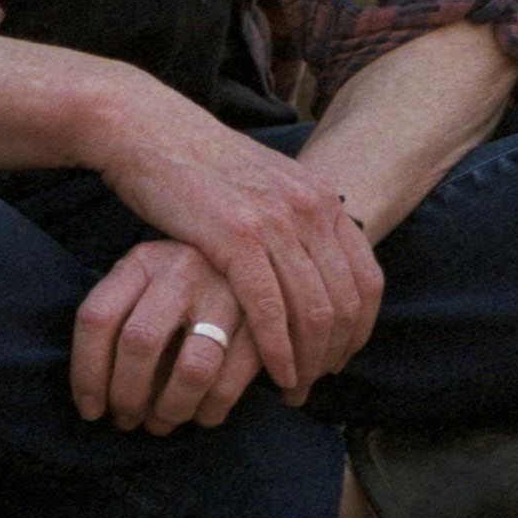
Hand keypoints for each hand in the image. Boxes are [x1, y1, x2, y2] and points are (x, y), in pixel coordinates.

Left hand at [70, 241, 264, 432]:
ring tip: (162, 423)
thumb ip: (121, 327)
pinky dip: (210, 412)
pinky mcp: (264, 321)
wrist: (257, 262)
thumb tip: (96, 401)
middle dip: (127, 396)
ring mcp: (226, 292)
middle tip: (126, 420)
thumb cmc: (182, 294)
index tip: (90, 410)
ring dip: (171, 410)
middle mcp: (181, 269)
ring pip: (192, 370)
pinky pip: (230, 382)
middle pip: (140, 342)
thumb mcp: (145, 290)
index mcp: (142, 262)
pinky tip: (202, 415)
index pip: (97, 316)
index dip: (86, 373)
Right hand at [85, 80, 382, 398]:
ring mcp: (277, 220)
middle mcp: (311, 207)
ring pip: (313, 310)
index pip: (367, 280)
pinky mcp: (237, 235)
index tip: (339, 359)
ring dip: (308, 360)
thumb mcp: (266, 186)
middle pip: (344, 303)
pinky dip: (276, 348)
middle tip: (315, 384)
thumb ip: (296, 222)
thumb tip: (314, 268)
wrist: (150, 130)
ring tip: (293, 388)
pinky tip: (273, 372)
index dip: (359, 331)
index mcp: (323, 197)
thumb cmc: (201, 166)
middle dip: (334, 354)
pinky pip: (270, 307)